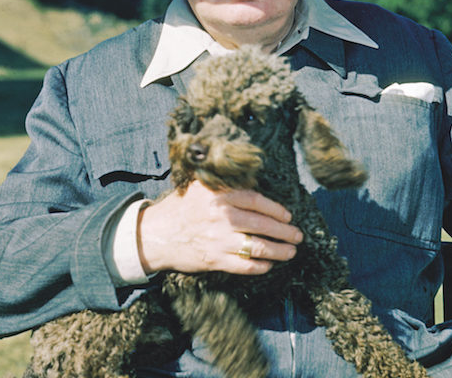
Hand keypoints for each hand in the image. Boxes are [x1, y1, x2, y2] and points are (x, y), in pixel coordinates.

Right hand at [136, 180, 303, 274]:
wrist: (155, 235)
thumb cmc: (180, 209)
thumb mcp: (199, 187)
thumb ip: (224, 185)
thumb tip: (253, 185)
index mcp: (218, 195)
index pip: (256, 200)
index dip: (276, 209)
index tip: (287, 215)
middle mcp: (220, 216)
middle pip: (262, 224)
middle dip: (284, 231)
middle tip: (297, 235)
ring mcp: (218, 239)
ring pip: (257, 246)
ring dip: (279, 251)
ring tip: (291, 252)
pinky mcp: (214, 259)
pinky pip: (244, 265)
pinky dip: (260, 266)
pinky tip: (269, 265)